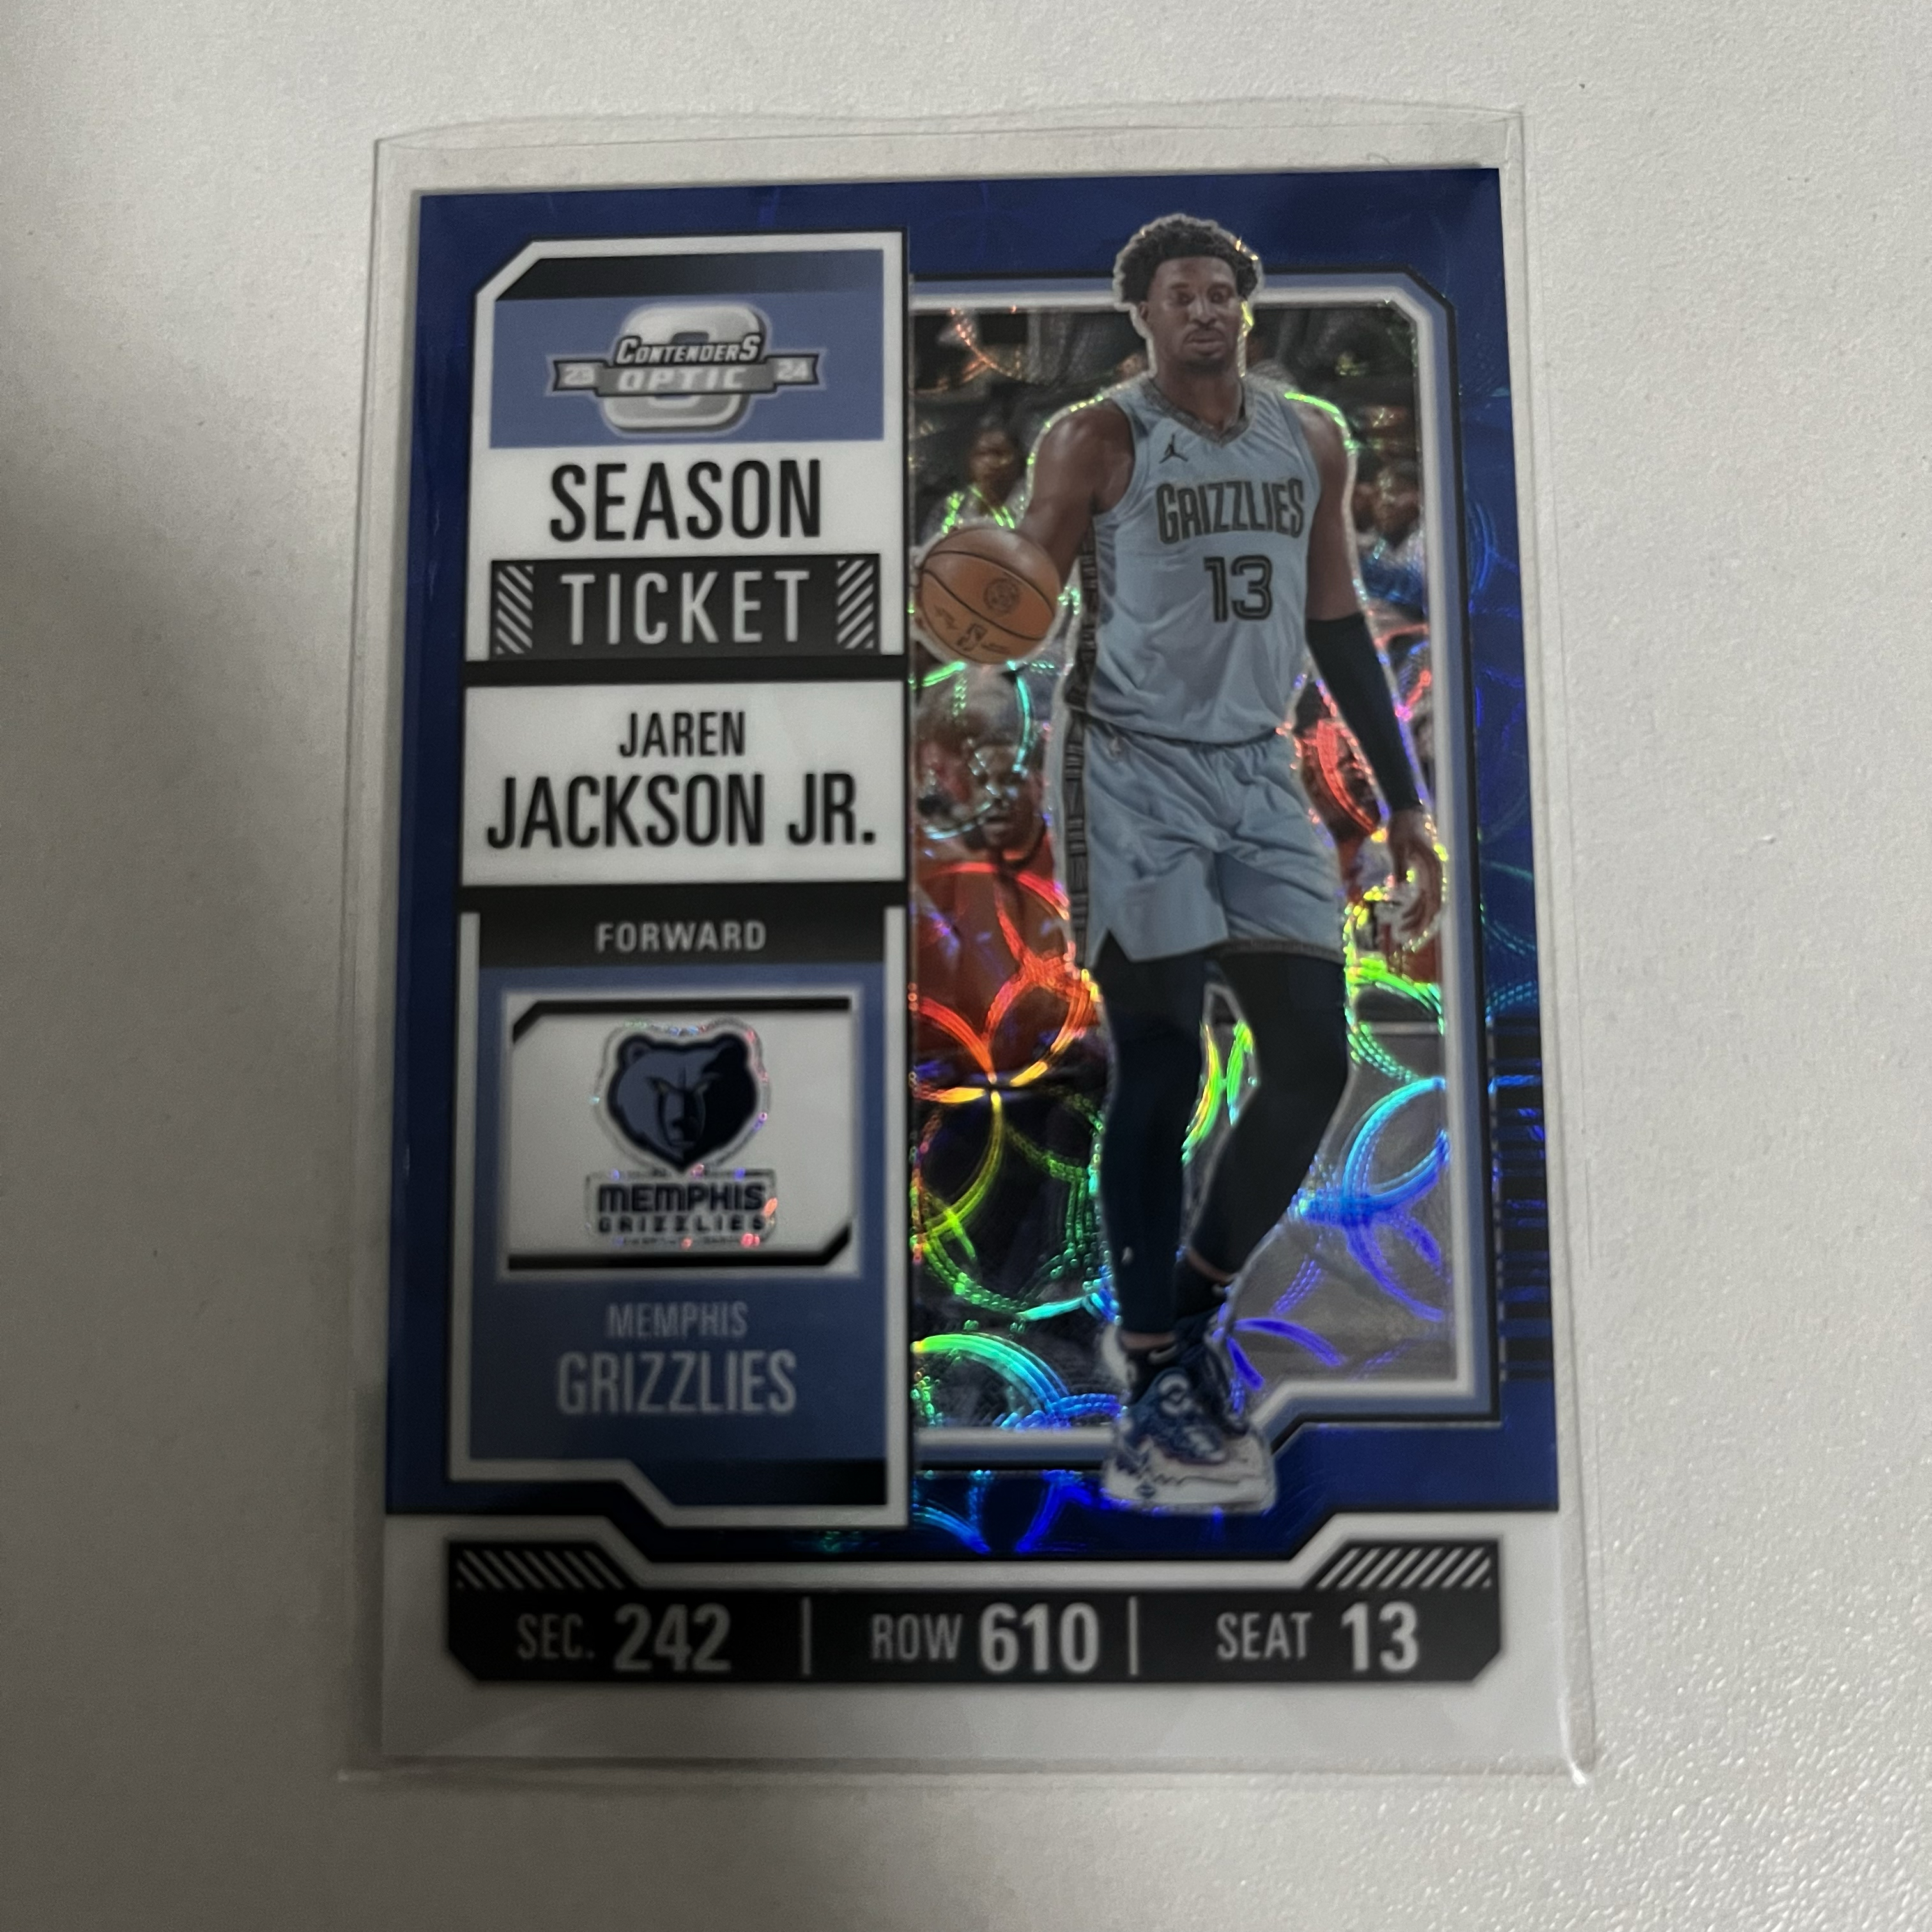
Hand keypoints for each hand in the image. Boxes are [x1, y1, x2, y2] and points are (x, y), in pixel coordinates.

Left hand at [1385, 808, 1442, 939]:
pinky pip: (1422, 897)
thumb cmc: (1401, 829)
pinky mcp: (1424, 875)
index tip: (1415, 935)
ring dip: (1417, 919)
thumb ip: (1399, 865)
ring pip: (1427, 904)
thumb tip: (1398, 887)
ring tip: (1401, 932)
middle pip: (1433, 907)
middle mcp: (1436, 874)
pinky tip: (1402, 917)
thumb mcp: (1396, 846)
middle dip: (1421, 926)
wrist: (1407, 813)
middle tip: (1407, 941)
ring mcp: (1431, 875)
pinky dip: (1414, 908)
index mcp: (1433, 869)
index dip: (1425, 921)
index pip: (1433, 902)